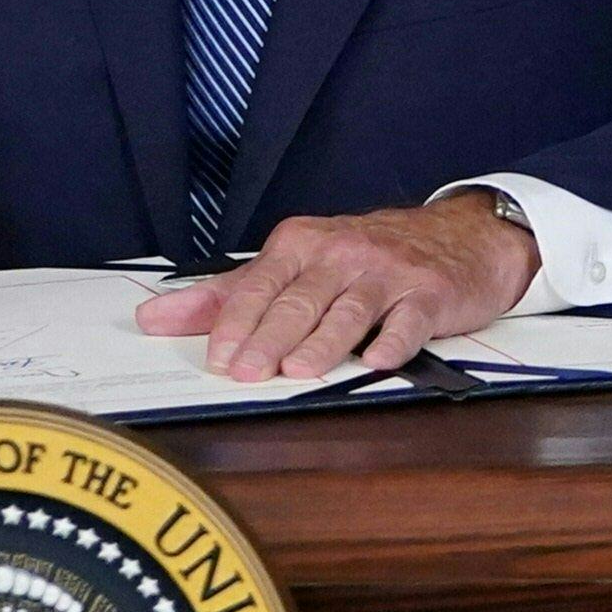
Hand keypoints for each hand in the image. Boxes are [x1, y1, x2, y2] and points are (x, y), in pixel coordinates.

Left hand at [136, 192, 538, 381]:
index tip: (217, 359)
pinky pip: (409, 320)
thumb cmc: (364, 258)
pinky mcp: (428, 294)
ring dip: (323, 343)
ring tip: (298, 372)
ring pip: (348, 312)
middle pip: (299, 301)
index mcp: (300, 245)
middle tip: (245, 374)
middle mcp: (341, 254)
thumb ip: (226, 295)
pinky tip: (379, 359)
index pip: (260, 286)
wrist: (458, 237)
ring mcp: (387, 273)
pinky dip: (394, 339)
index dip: (237, 323)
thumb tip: (154, 318)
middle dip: (270, 339)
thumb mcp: (293, 266)